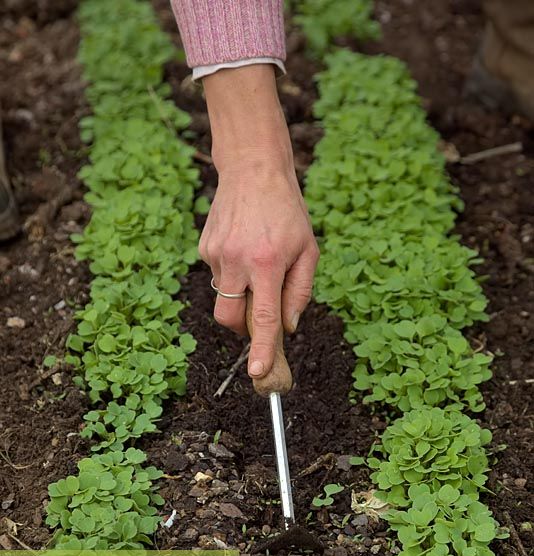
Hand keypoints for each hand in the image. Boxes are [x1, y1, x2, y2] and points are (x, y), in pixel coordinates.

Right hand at [199, 65, 318, 379]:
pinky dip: (231, 274)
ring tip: (255, 261)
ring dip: (240, 294)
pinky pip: (217, 277)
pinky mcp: (204, 248)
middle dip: (241, 329)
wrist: (253, 169)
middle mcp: (238, 261)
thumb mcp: (309, 249)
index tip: (258, 374)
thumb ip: (300, 292)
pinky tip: (242, 248)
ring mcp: (216, 254)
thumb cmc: (288, 212)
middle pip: (229, 319)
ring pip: (223, 298)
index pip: (263, 318)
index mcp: (268, 263)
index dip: (261, 350)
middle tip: (258, 313)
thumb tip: (287, 328)